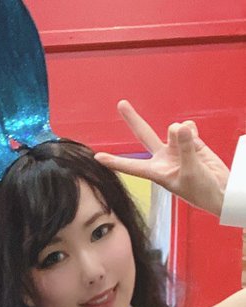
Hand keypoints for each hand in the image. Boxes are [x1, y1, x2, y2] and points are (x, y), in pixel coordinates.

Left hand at [95, 100, 228, 216]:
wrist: (221, 189)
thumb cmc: (202, 190)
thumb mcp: (191, 172)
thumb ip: (185, 148)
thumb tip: (180, 126)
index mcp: (157, 172)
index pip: (132, 166)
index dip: (115, 162)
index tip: (98, 158)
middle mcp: (163, 158)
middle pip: (144, 134)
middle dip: (133, 119)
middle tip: (121, 103)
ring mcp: (176, 148)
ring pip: (174, 130)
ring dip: (183, 136)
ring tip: (193, 152)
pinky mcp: (190, 141)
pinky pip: (188, 127)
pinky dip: (193, 132)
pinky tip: (198, 143)